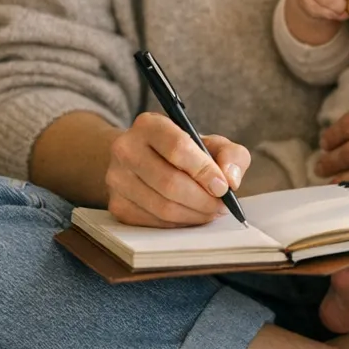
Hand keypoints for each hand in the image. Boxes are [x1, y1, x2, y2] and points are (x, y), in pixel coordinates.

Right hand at [105, 113, 250, 227]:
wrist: (141, 159)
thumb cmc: (182, 151)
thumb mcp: (209, 142)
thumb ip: (230, 154)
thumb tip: (231, 180)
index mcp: (149, 125)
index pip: (177, 148)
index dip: (204, 170)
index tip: (223, 187)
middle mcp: (126, 149)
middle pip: (170, 183)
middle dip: (203, 200)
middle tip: (222, 206)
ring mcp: (117, 179)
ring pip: (162, 207)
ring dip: (194, 215)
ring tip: (210, 211)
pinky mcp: (117, 205)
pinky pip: (154, 222)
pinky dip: (179, 223)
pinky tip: (191, 215)